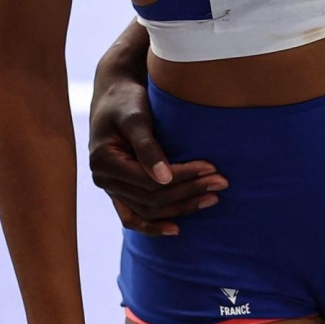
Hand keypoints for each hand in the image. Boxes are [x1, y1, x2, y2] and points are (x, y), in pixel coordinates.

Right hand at [88, 64, 224, 236]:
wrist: (114, 95)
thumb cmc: (126, 101)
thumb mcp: (136, 118)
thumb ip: (148, 147)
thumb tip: (164, 179)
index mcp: (103, 161)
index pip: (149, 181)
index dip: (182, 177)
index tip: (211, 167)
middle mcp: (103, 179)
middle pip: (151, 198)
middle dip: (188, 192)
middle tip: (221, 183)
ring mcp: (111, 187)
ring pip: (147, 209)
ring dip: (180, 207)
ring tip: (213, 199)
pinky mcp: (120, 189)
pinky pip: (133, 215)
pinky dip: (153, 225)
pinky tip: (176, 229)